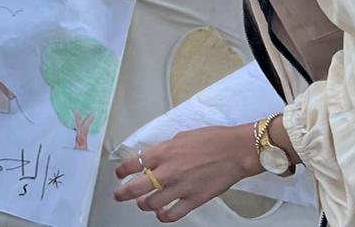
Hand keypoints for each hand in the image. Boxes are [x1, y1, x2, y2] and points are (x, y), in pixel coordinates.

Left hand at [114, 125, 261, 222]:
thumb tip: (154, 158)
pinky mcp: (194, 200)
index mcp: (163, 152)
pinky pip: (172, 215)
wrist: (236, 150)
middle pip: (135, 188)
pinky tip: (161, 214)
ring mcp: (180, 187)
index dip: (121, 171)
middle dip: (123, 193)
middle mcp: (168, 171)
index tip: (119, 174)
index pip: (133, 164)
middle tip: (119, 195)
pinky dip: (163, 217)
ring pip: (151, 204)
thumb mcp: (181, 137)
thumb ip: (165, 149)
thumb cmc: (213, 139)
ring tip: (143, 204)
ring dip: (144, 205)